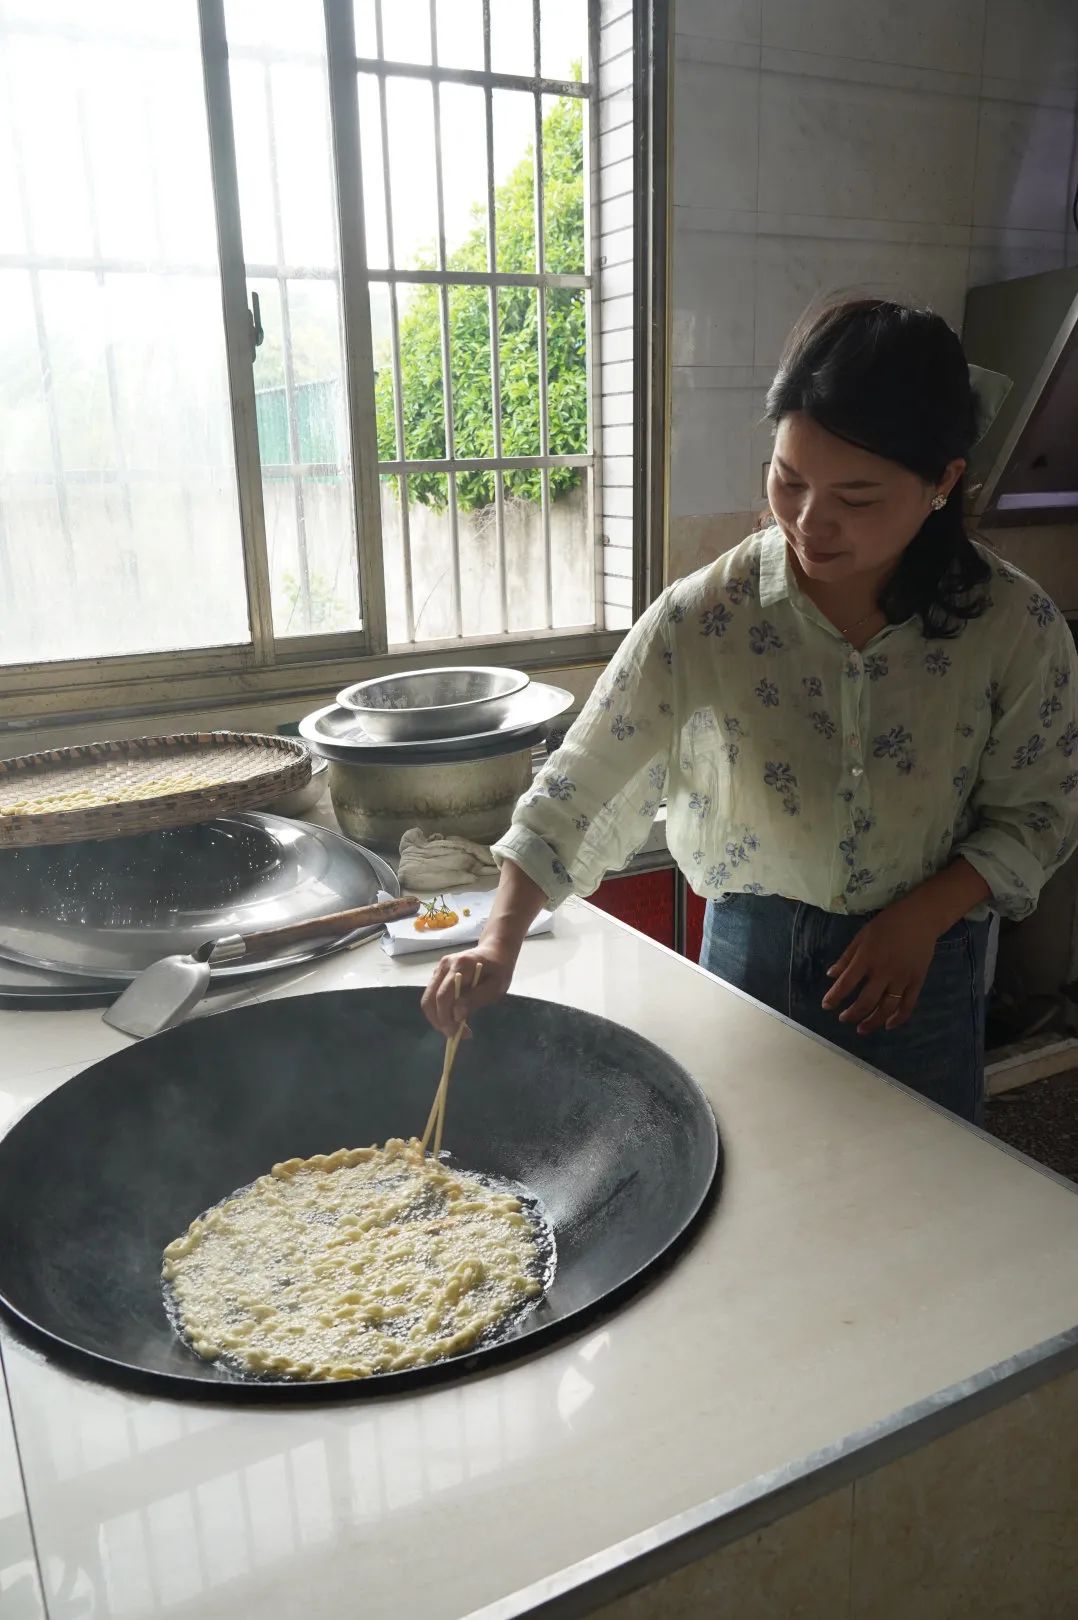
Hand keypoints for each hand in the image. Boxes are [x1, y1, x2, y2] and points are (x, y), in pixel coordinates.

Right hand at [420, 938, 518, 1037]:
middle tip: (454, 1035)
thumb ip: (476, 999)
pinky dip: (440, 1010)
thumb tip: (457, 1015)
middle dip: (438, 1021)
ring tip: (456, 1028)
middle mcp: (444, 966)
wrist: (495, 949)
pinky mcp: (438, 974)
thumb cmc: (499, 968)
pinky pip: (433, 996)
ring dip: (438, 1017)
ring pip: (428, 999)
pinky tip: (454, 1017)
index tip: (455, 1034)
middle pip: (429, 999)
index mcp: (460, 965)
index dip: (445, 1017)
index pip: (443, 995)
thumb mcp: (496, 986)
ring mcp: (439, 969)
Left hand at [821, 895, 942, 1034]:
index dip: (834, 997)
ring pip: (886, 1008)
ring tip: (861, 1029)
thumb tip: (831, 976)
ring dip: (872, 1022)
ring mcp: (902, 978)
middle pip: (866, 1001)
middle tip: (843, 1019)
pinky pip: (908, 1005)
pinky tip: (887, 1025)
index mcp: (867, 958)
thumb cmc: (887, 924)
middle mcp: (884, 971)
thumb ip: (846, 957)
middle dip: (852, 1014)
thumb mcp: (861, 936)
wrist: (920, 918)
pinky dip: (898, 1019)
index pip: (846, 983)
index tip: (826, 1006)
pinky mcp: (917, 981)